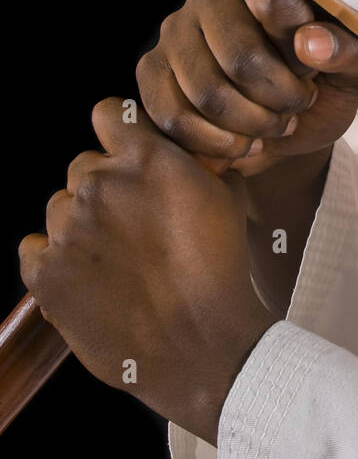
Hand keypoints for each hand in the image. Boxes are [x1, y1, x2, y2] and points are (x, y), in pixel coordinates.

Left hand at [18, 98, 279, 445]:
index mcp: (143, 158)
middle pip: (83, 166)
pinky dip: (53, 260)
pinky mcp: (44, 273)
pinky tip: (86, 278)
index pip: (108, 113)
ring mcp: (66, 228)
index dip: (118, 133)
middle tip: (132, 224)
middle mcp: (98, 183)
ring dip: (81, 225)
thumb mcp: (223, 198)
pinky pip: (34, 248)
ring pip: (60, 208)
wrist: (200, 345)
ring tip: (114, 260)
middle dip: (105, 188)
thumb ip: (193, 163)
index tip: (127, 156)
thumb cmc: (218, 271)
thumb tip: (188, 150)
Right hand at [135, 0, 357, 176]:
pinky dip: (215, 142)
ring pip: (207, 91)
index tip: (313, 68)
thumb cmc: (328, 77)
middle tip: (297, 105)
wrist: (292, 118)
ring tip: (274, 124)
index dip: (300, 49)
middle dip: (277, 97)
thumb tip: (311, 42)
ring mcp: (175, 29)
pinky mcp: (153, 70)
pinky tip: (241, 142)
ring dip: (251, 124)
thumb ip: (351, 48)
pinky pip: (174, 116)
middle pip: (239, 55)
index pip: (275, 1)